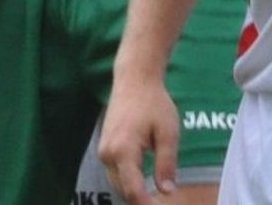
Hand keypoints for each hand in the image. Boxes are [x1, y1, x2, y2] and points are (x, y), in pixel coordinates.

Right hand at [99, 76, 181, 204]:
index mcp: (123, 150)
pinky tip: (144, 183)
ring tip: (154, 198)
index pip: (133, 191)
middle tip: (161, 204)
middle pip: (123, 191)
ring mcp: (103, 151)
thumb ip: (166, 164)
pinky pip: (115, 173)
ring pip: (118, 183)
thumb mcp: (168, 132)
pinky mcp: (104, 148)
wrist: (134, 80)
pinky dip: (128, 181)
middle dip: (141, 201)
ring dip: (134, 192)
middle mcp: (108, 154)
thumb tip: (167, 191)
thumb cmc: (154, 102)